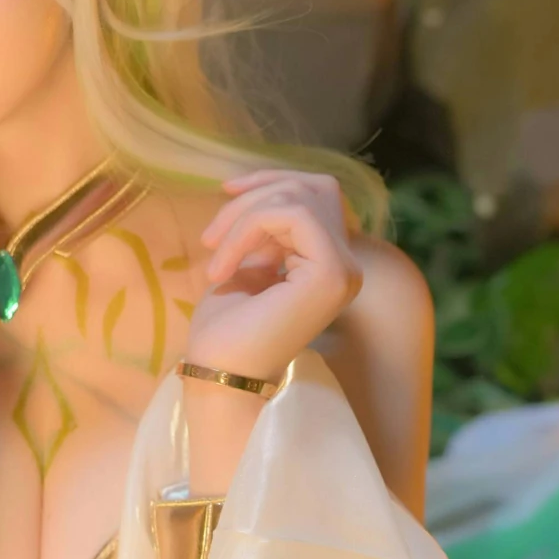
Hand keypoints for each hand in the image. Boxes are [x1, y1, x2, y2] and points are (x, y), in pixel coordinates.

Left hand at [186, 169, 361, 381]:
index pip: (316, 196)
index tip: (225, 193)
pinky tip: (221, 267)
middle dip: (258, 192)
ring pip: (300, 197)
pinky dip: (247, 229)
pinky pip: (291, 215)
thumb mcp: (248, 264)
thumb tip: (264, 192)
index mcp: (329, 264)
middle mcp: (346, 265)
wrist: (220, 375)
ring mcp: (342, 268)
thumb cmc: (226, 332)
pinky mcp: (330, 271)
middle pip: (314, 187)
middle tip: (212, 232)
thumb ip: (267, 231)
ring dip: (243, 215)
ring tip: (212, 250)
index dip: (270, 183)